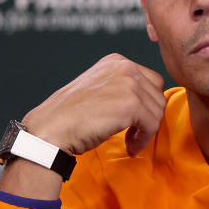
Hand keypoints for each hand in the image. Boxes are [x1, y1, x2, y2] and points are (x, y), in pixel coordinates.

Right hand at [23, 53, 166, 156]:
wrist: (51, 129)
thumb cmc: (70, 116)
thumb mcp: (100, 90)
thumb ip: (122, 88)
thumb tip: (150, 103)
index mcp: (116, 61)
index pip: (151, 81)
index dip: (146, 104)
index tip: (134, 121)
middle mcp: (124, 66)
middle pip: (158, 95)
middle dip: (149, 117)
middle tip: (134, 134)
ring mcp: (129, 83)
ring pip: (158, 111)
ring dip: (146, 131)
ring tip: (130, 141)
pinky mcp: (131, 104)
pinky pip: (152, 125)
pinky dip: (143, 140)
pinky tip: (129, 147)